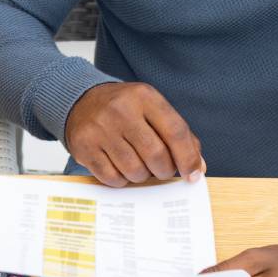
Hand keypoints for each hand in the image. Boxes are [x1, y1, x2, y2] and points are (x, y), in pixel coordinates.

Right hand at [64, 82, 204, 186]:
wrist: (80, 101)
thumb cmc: (125, 109)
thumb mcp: (153, 109)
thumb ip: (178, 135)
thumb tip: (197, 168)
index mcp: (144, 96)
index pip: (176, 132)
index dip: (188, 158)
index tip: (192, 174)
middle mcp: (121, 110)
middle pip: (156, 155)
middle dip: (164, 170)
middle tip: (161, 170)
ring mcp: (100, 128)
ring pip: (134, 170)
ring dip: (142, 176)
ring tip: (138, 165)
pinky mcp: (84, 146)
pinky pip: (112, 178)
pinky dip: (122, 180)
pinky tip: (120, 168)